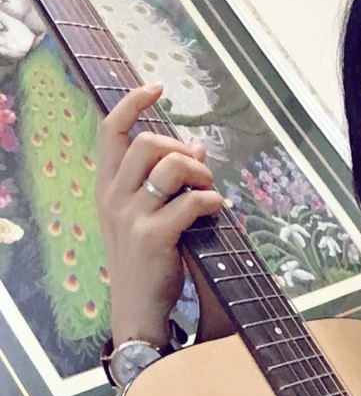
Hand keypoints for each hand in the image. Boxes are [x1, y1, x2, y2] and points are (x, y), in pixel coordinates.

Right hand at [96, 84, 224, 345]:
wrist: (137, 307)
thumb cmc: (146, 259)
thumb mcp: (144, 216)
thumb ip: (164, 181)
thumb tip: (196, 146)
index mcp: (107, 188)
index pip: (111, 131)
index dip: (133, 103)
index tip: (157, 88)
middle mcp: (113, 197)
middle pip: (149, 143)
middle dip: (183, 149)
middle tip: (199, 172)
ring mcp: (131, 217)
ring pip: (172, 166)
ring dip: (201, 172)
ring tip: (208, 189)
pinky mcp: (154, 237)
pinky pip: (192, 201)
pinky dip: (213, 199)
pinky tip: (218, 209)